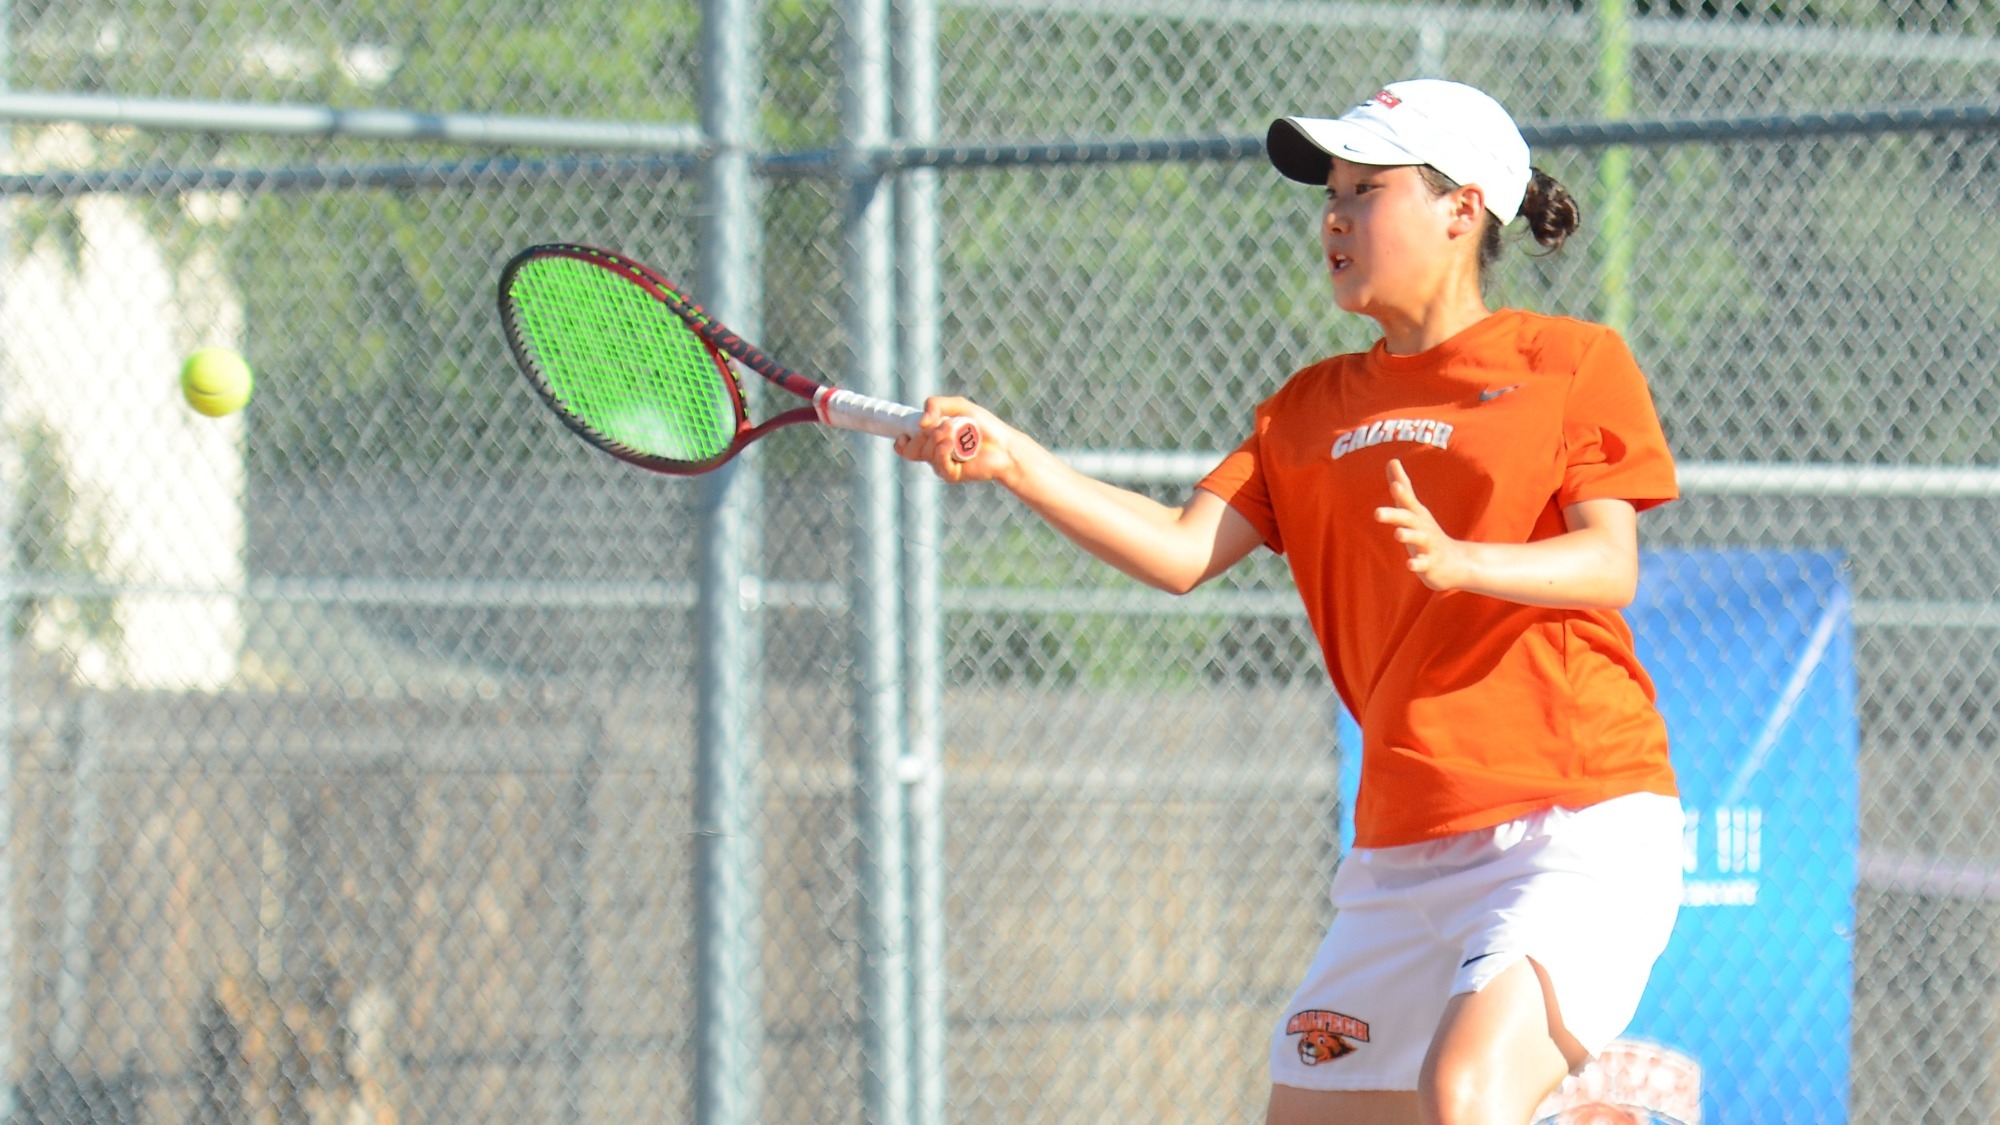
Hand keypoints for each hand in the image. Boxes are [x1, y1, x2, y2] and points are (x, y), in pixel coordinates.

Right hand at [893, 396, 1016, 484]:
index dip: (900, 442)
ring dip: (936, 437)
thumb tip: (921, 423)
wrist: (1004, 444)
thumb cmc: (983, 425)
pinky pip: (938, 463)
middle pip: (912, 448)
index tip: (903, 434)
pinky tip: (951, 443)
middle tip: (945, 424)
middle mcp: (933, 454)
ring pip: (924, 453)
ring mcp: (941, 465)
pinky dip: (942, 450)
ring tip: (954, 430)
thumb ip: (936, 404)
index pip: (905, 446)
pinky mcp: (951, 474)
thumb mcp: (958, 406)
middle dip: (923, 434)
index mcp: (930, 439)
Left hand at [1374, 458, 1471, 590]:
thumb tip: (1392, 460)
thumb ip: (1402, 487)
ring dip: (1408, 536)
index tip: (1394, 484)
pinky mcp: (1430, 564)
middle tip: (1376, 513)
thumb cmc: (1427, 533)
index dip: (1402, 492)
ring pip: (1419, 539)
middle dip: (1394, 515)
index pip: (1408, 501)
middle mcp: (1423, 527)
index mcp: (1417, 515)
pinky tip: (1410, 564)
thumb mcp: (1413, 509)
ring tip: (1397, 534)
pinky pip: (1424, 564)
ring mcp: (1429, 546)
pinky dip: (1417, 564)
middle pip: (1408, 519)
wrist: (1455, 561)